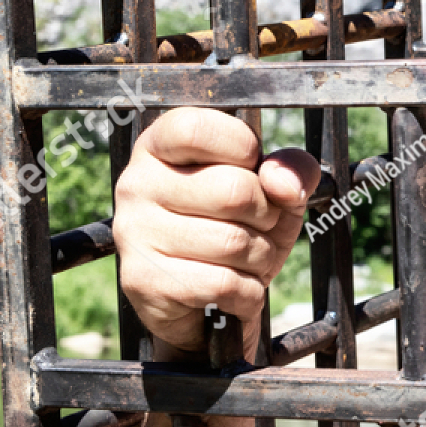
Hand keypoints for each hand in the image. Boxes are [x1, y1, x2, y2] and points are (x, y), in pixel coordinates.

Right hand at [112, 109, 319, 355]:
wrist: (203, 298)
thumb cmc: (236, 226)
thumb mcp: (274, 190)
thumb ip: (291, 170)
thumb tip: (283, 184)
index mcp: (162, 146)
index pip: (199, 129)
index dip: (242, 148)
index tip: (250, 168)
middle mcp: (137, 183)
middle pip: (233, 191)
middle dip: (267, 217)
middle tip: (257, 226)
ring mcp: (133, 232)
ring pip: (233, 242)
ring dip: (260, 259)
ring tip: (245, 259)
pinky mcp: (142, 280)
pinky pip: (223, 284)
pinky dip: (248, 293)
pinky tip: (234, 289)